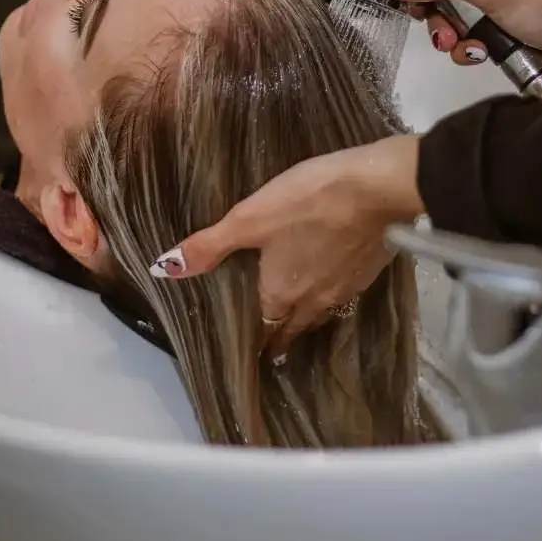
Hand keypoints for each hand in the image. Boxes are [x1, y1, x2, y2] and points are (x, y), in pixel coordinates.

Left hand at [148, 135, 423, 352]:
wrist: (378, 189)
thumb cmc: (308, 202)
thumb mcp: (250, 218)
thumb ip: (209, 246)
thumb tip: (163, 269)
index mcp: (280, 294)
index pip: (265, 331)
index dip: (256, 342)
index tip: (249, 351)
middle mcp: (313, 301)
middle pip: (293, 328)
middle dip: (280, 335)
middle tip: (271, 340)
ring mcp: (346, 289)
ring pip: (320, 314)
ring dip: (306, 318)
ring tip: (297, 316)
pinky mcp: (369, 272)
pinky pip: (344, 294)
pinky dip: (332, 294)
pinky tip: (332, 280)